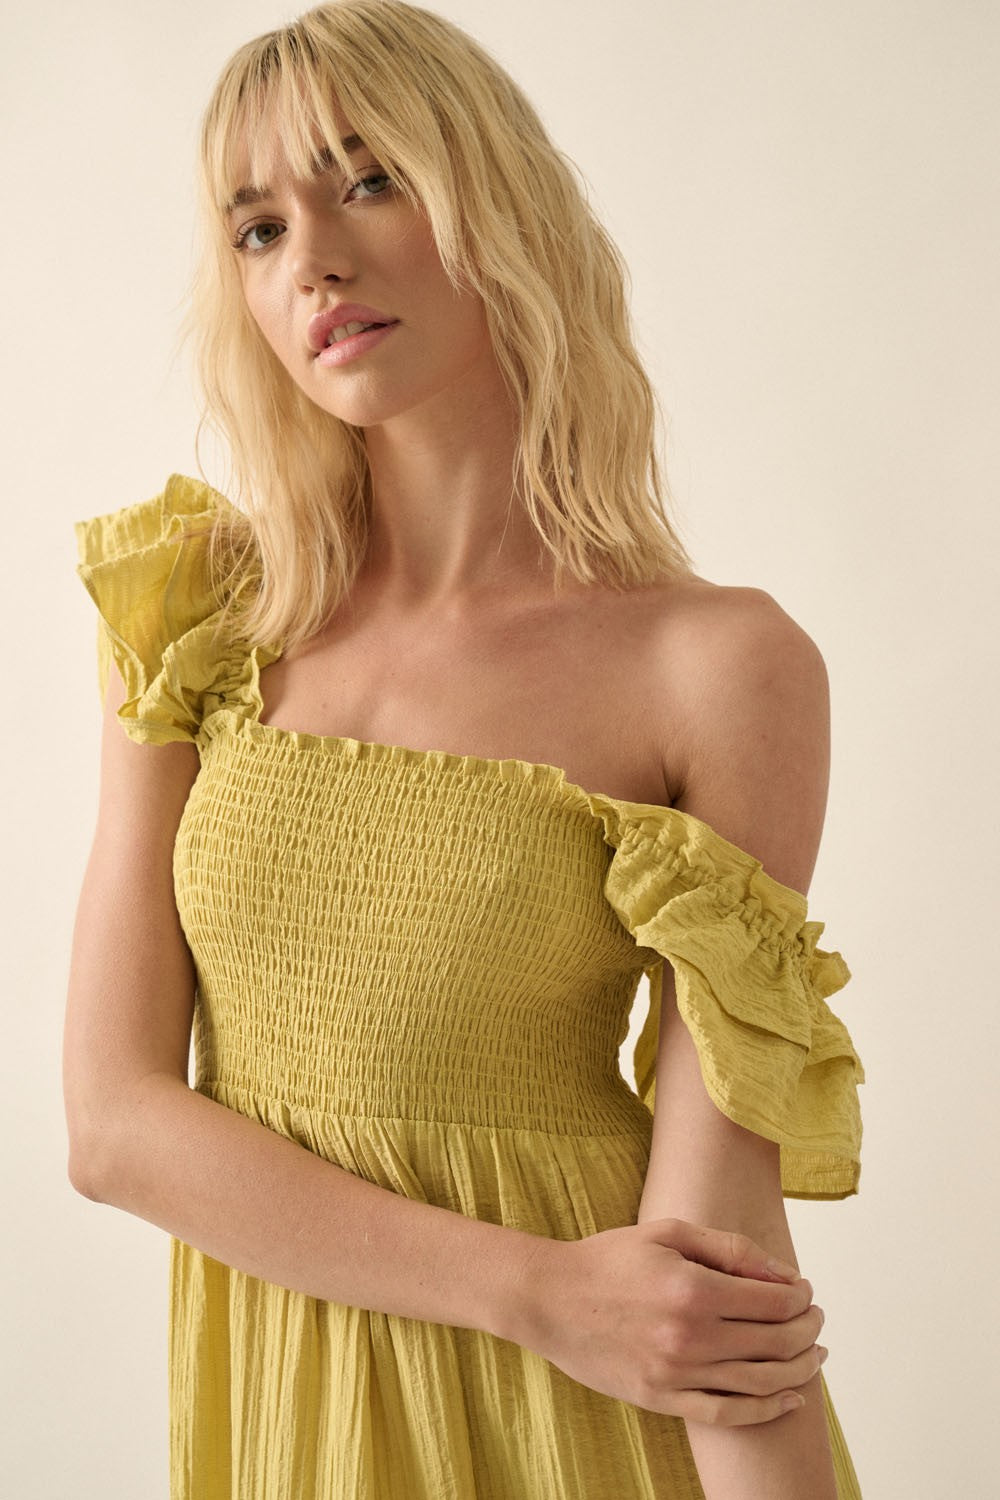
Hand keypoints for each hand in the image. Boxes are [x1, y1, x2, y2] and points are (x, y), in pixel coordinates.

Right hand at [507, 1217, 825, 1425]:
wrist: (551, 1300)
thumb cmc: (608, 1259)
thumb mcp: (668, 1234)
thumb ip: (729, 1249)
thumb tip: (783, 1273)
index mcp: (694, 1290)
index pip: (774, 1302)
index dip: (801, 1298)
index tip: (806, 1291)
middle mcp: (690, 1337)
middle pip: (775, 1343)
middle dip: (807, 1331)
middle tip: (816, 1321)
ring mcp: (676, 1374)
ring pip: (760, 1383)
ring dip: (799, 1369)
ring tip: (813, 1356)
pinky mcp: (662, 1399)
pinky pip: (727, 1414)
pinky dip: (766, 1410)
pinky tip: (788, 1398)